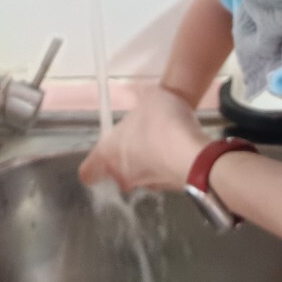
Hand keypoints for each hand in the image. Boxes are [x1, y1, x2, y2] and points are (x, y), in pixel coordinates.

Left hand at [77, 84, 209, 192]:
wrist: (194, 153)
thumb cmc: (163, 125)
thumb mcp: (151, 96)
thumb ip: (140, 95)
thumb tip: (137, 91)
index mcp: (108, 154)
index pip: (87, 172)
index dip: (93, 163)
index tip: (104, 150)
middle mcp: (123, 175)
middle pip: (115, 172)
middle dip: (125, 158)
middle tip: (139, 140)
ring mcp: (146, 185)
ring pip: (140, 176)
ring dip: (148, 162)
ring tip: (165, 141)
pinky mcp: (168, 190)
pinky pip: (162, 177)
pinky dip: (167, 167)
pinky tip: (179, 149)